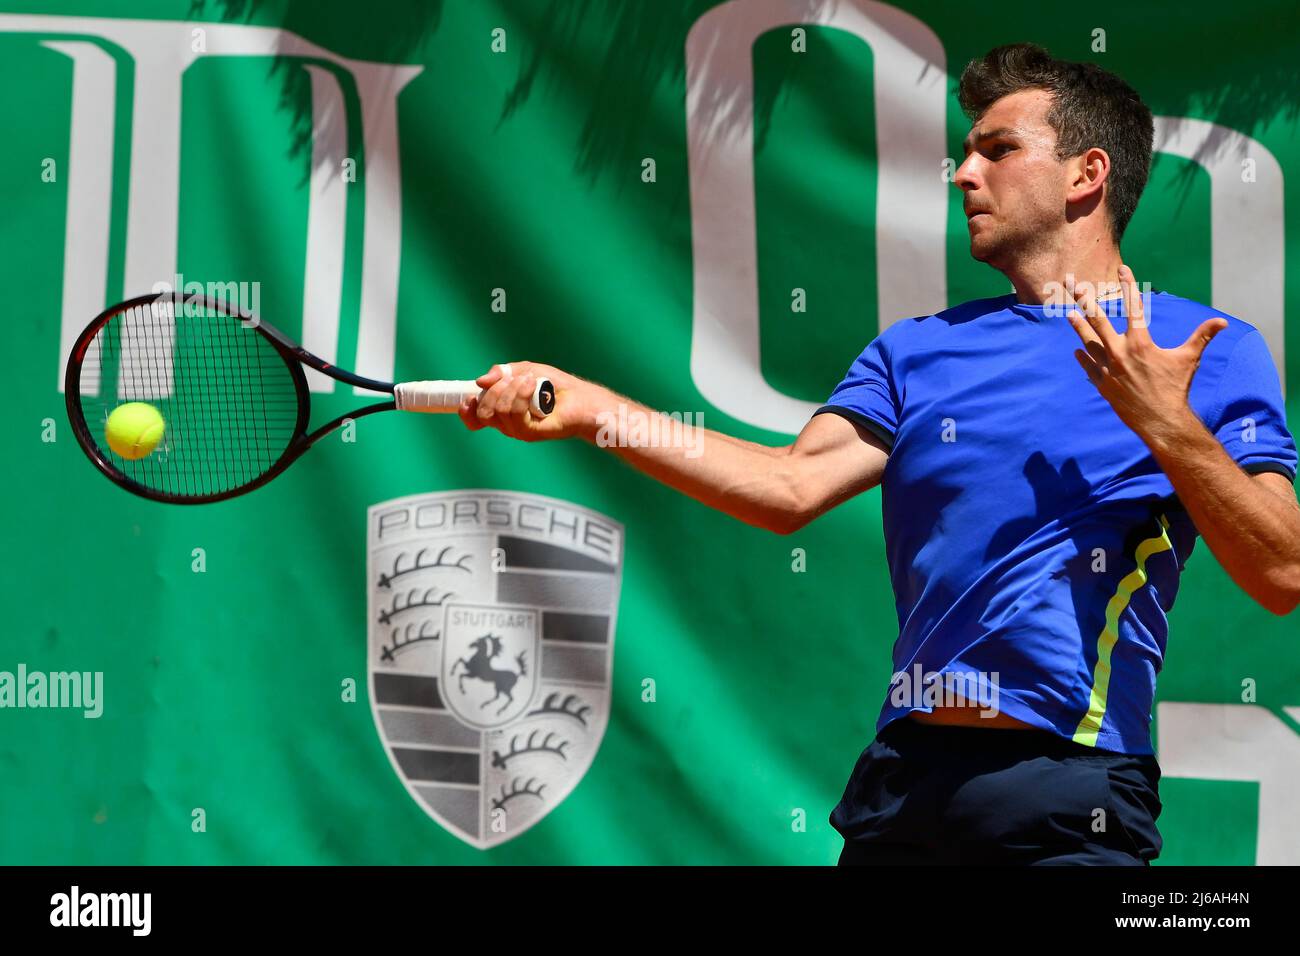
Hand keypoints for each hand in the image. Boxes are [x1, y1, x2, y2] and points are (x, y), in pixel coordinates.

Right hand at [458, 361, 602, 441]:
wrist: (582, 399)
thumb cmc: (556, 386)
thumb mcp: (525, 371)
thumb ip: (503, 373)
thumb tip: (481, 381)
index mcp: (502, 412)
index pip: (475, 419)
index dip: (467, 410)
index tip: (470, 397)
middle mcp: (507, 424)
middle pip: (483, 412)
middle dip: (495, 391)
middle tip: (515, 379)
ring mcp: (518, 430)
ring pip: (498, 411)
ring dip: (512, 389)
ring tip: (531, 381)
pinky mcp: (530, 433)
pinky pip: (515, 413)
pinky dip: (522, 394)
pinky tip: (534, 385)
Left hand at [1066, 264, 1226, 442]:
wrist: (1161, 420)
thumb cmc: (1176, 388)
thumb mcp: (1188, 359)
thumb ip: (1202, 336)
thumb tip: (1223, 322)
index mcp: (1140, 342)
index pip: (1133, 307)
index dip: (1128, 285)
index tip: (1122, 268)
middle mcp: (1120, 352)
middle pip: (1097, 320)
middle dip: (1084, 299)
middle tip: (1072, 284)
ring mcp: (1108, 368)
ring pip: (1088, 342)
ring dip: (1079, 327)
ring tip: (1069, 314)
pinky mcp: (1103, 384)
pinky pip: (1089, 367)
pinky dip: (1083, 357)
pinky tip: (1077, 350)